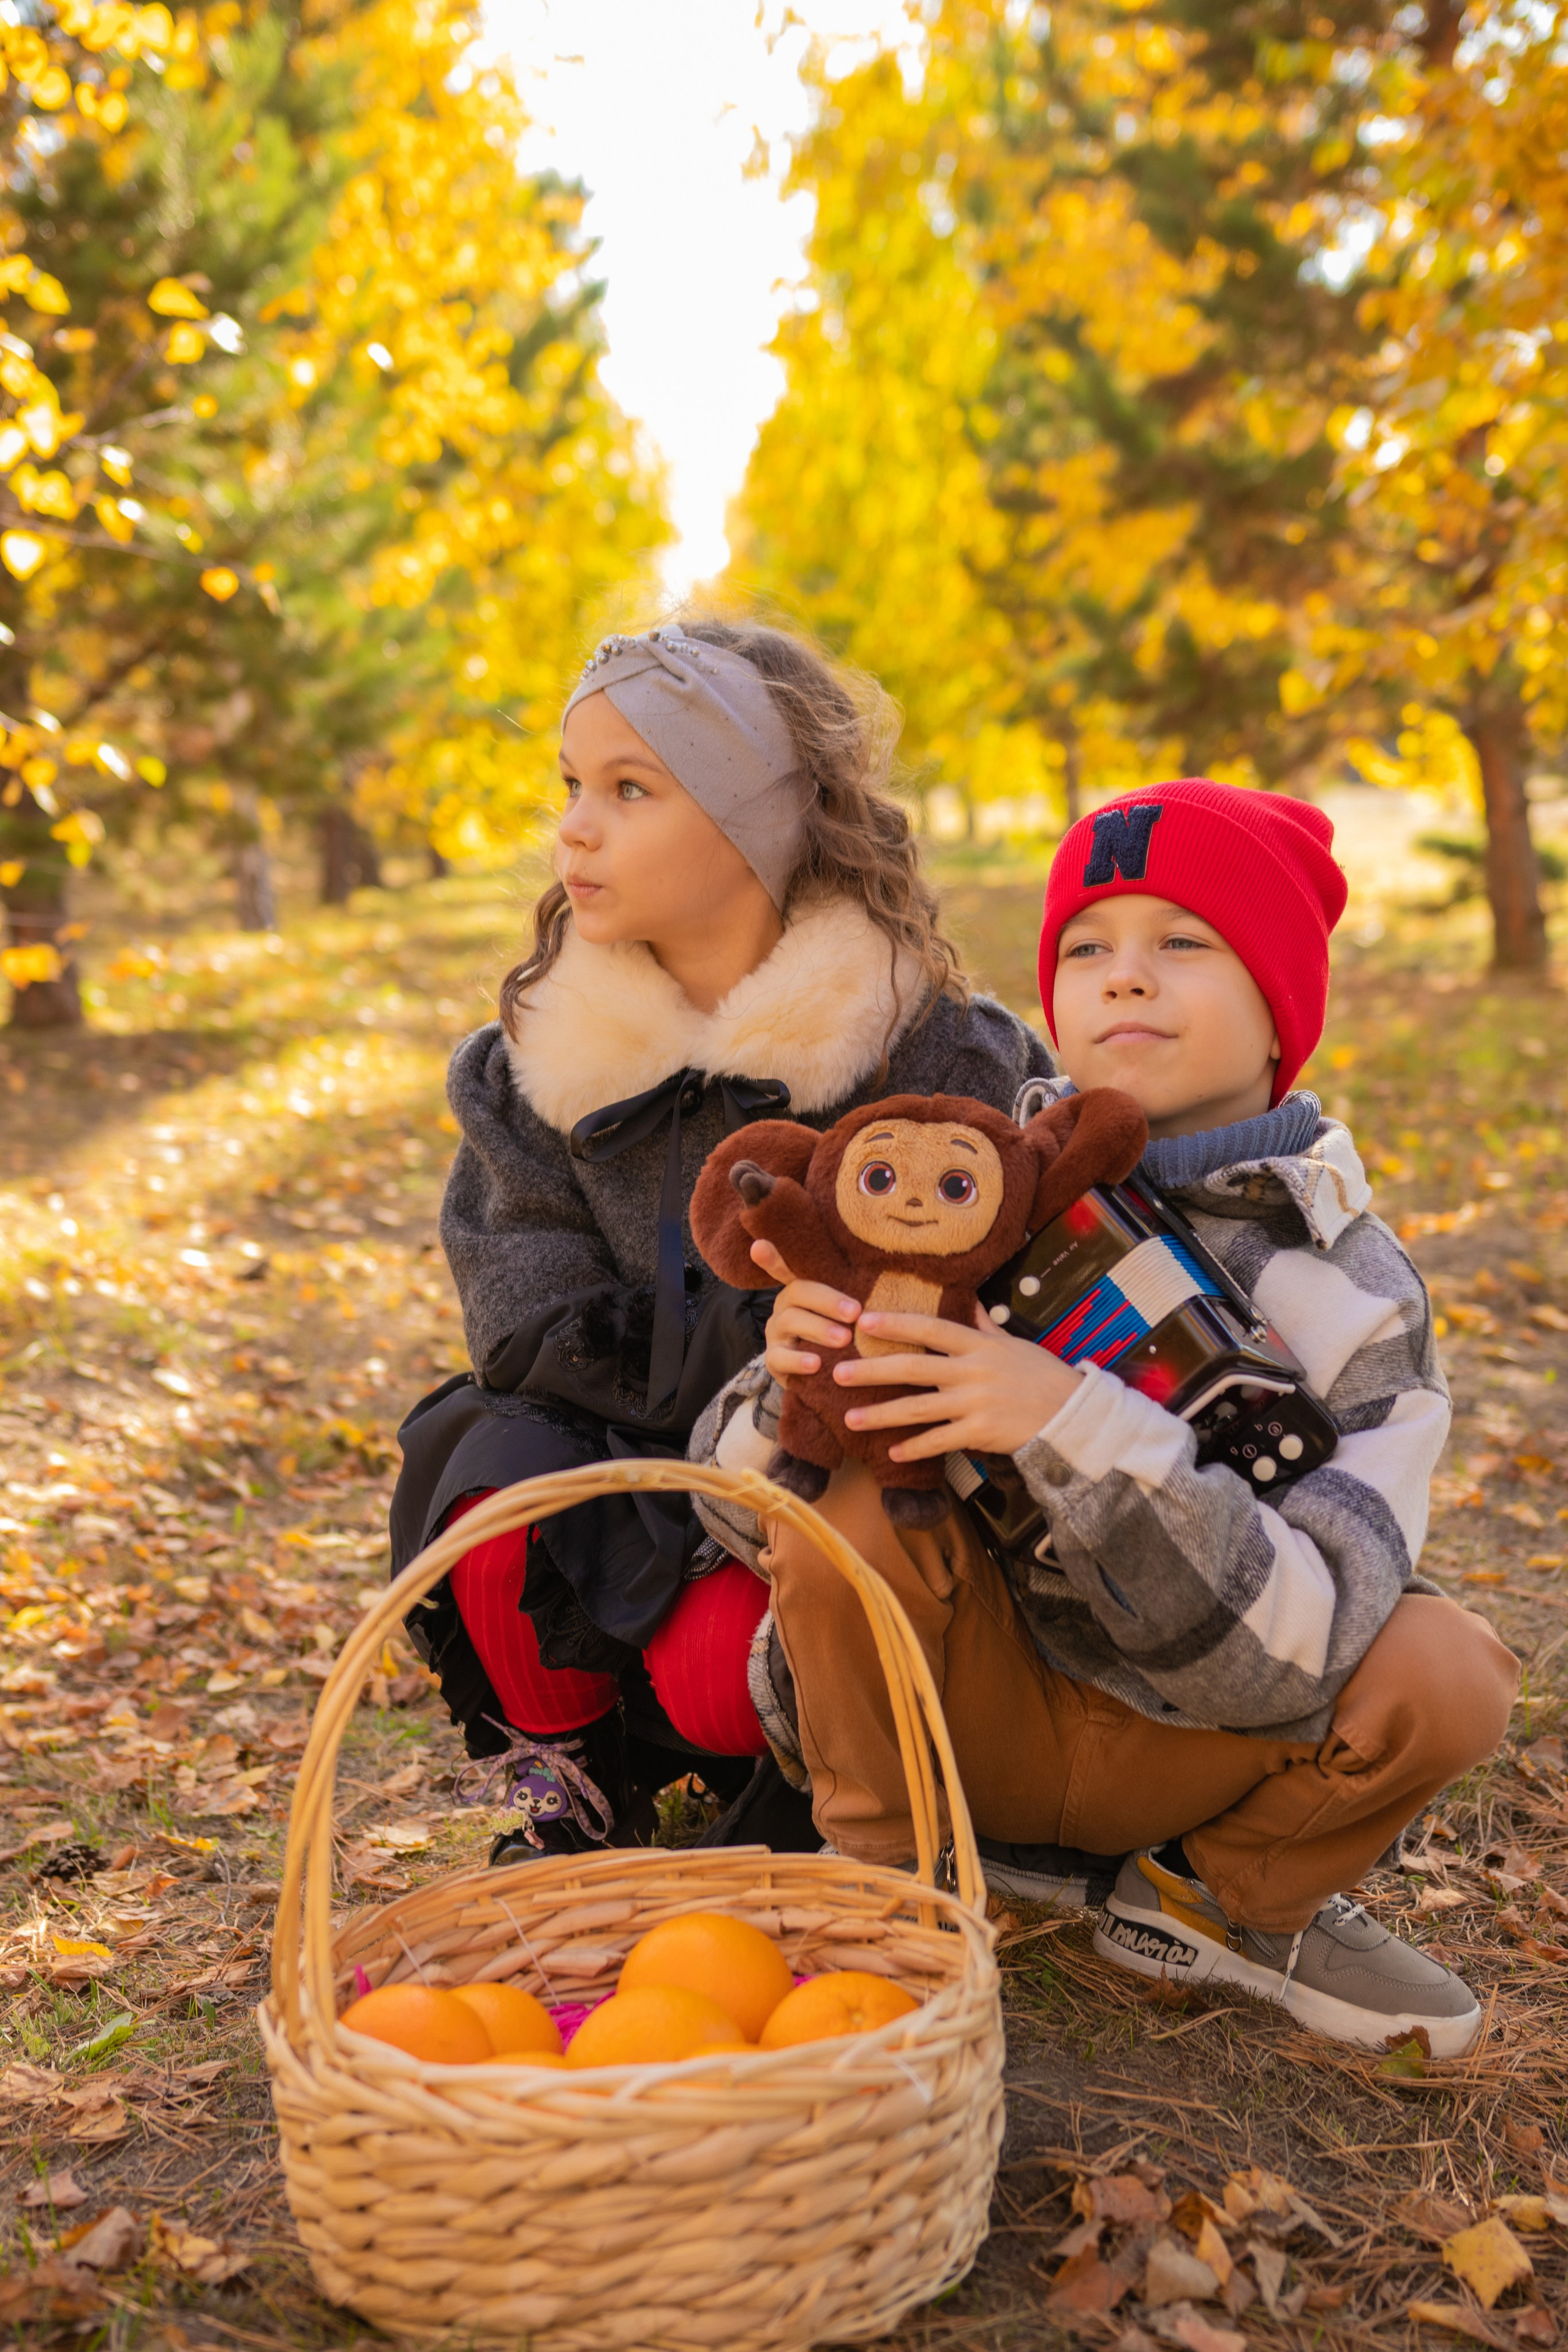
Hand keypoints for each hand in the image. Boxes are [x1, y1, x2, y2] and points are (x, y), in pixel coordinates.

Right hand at [753, 1236, 860, 1384]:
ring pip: (791, 1321)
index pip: (788, 1267)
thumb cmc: (845, 1336)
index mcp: (802, 1289)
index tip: (759, 1245)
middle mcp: (784, 1306)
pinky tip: (816, 1364)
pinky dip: (798, 1361)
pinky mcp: (773, 1360)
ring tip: (844, 1339)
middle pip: (799, 1292)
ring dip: (820, 1329)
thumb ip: (856, 1296)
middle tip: (855, 1313)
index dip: (773, 1257)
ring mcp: (776, 1332)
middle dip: (828, 1301)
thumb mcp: (849, 1314)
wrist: (829, 1378)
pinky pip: (780, 1357)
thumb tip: (886, 1274)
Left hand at [833, 1304, 1082, 1460]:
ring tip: (850, 1419)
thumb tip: (969, 1298)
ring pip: (919, 1408)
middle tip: (839, 1374)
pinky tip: (891, 1452)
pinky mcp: (981, 1433)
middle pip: (914, 1367)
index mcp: (979, 1345)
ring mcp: (976, 1403)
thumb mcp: (1014, 1343)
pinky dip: (914, 1448)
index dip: (896, 1323)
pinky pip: (939, 1441)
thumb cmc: (1042, 1376)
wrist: (1071, 1414)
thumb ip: (985, 1324)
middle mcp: (973, 1371)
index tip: (864, 1320)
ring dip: (881, 1414)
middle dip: (872, 1371)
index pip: (931, 1327)